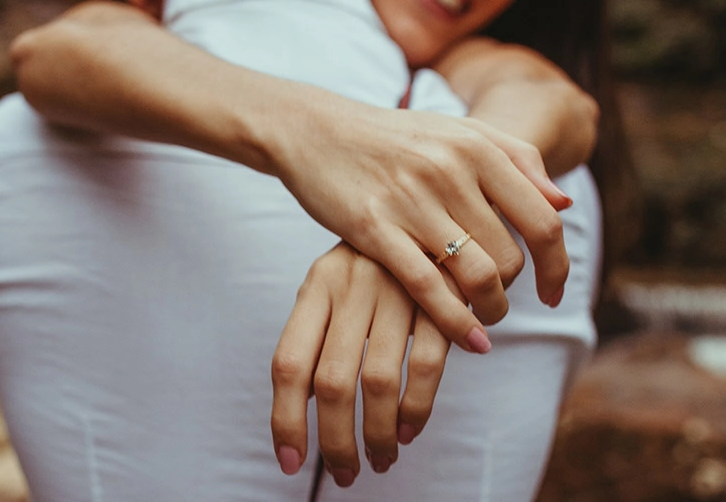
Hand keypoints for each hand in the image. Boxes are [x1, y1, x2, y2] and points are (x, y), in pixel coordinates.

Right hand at [270, 98, 568, 350]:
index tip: (553, 292)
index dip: (557, 265)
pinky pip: (428, 286)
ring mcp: (411, 200)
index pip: (542, 220)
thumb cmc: (393, 138)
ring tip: (485, 320)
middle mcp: (450, 171)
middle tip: (498, 301)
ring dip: (491, 310)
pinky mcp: (373, 228)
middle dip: (514, 291)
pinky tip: (468, 340)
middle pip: (511, 255)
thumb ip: (516, 159)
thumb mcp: (458, 132)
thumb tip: (562, 204)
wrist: (316, 130)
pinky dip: (456, 322)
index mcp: (477, 147)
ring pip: (478, 274)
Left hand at [270, 243, 467, 486]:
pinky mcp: (440, 300)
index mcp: (317, 285)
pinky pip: (425, 367)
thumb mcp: (334, 283)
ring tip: (379, 461)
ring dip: (376, 434)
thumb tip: (300, 407)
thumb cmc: (374, 260)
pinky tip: (407, 432)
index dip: (285, 419)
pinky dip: (416, 409)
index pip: (288, 363)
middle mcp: (351, 287)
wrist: (432, 208)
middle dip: (335, 441)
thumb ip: (316, 335)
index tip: (289, 462)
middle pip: (331, 382)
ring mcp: (396, 292)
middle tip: (345, 473)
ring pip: (377, 383)